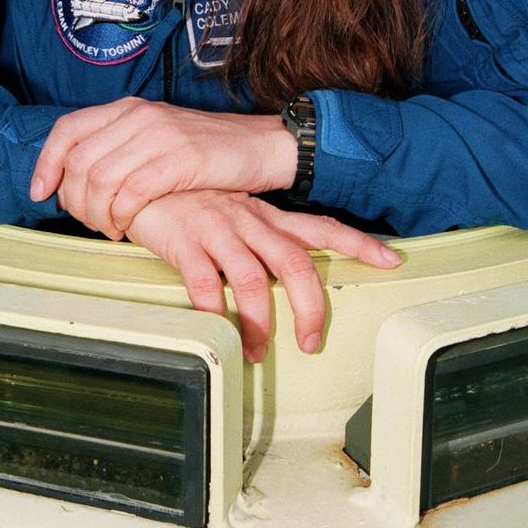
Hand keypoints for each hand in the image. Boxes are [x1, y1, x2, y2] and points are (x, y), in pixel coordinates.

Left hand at [29, 98, 296, 238]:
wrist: (262, 145)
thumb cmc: (207, 151)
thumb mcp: (158, 137)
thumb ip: (120, 149)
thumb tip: (76, 181)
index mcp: (129, 108)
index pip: (67, 129)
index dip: (45, 163)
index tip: (40, 192)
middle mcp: (140, 116)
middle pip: (78, 161)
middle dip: (73, 201)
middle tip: (87, 222)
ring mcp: (160, 136)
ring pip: (99, 180)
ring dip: (96, 215)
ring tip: (110, 228)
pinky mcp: (181, 159)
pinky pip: (131, 193)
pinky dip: (120, 217)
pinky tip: (127, 228)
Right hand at [124, 190, 400, 361]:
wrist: (137, 175)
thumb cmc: (182, 198)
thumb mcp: (227, 211)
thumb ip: (251, 238)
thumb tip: (272, 278)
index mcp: (263, 216)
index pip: (321, 227)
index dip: (358, 243)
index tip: (391, 259)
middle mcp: (248, 221)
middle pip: (295, 264)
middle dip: (310, 307)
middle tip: (310, 342)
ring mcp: (217, 230)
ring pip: (254, 281)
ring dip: (258, 323)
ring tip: (254, 351)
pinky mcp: (185, 242)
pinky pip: (205, 283)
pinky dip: (214, 313)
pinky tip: (214, 332)